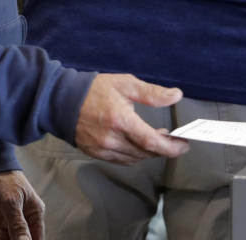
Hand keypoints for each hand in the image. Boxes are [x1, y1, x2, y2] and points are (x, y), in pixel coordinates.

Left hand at [0, 170, 43, 239]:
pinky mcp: (1, 217)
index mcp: (34, 213)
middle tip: (0, 232)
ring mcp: (12, 218)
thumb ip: (18, 226)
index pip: (35, 238)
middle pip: (20, 239)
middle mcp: (25, 217)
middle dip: (8, 239)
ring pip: (7, 238)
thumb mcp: (10, 204)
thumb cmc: (1, 179)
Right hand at [74, 73, 189, 163]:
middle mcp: (111, 138)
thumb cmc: (93, 89)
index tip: (184, 145)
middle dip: (162, 148)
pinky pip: (122, 161)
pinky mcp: (95, 154)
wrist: (61, 100)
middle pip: (145, 153)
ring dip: (149, 152)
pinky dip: (134, 155)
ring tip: (155, 139)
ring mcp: (102, 149)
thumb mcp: (124, 84)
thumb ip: (151, 93)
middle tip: (172, 138)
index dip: (171, 147)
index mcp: (120, 120)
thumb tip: (176, 95)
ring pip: (135, 159)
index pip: (151, 142)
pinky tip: (138, 144)